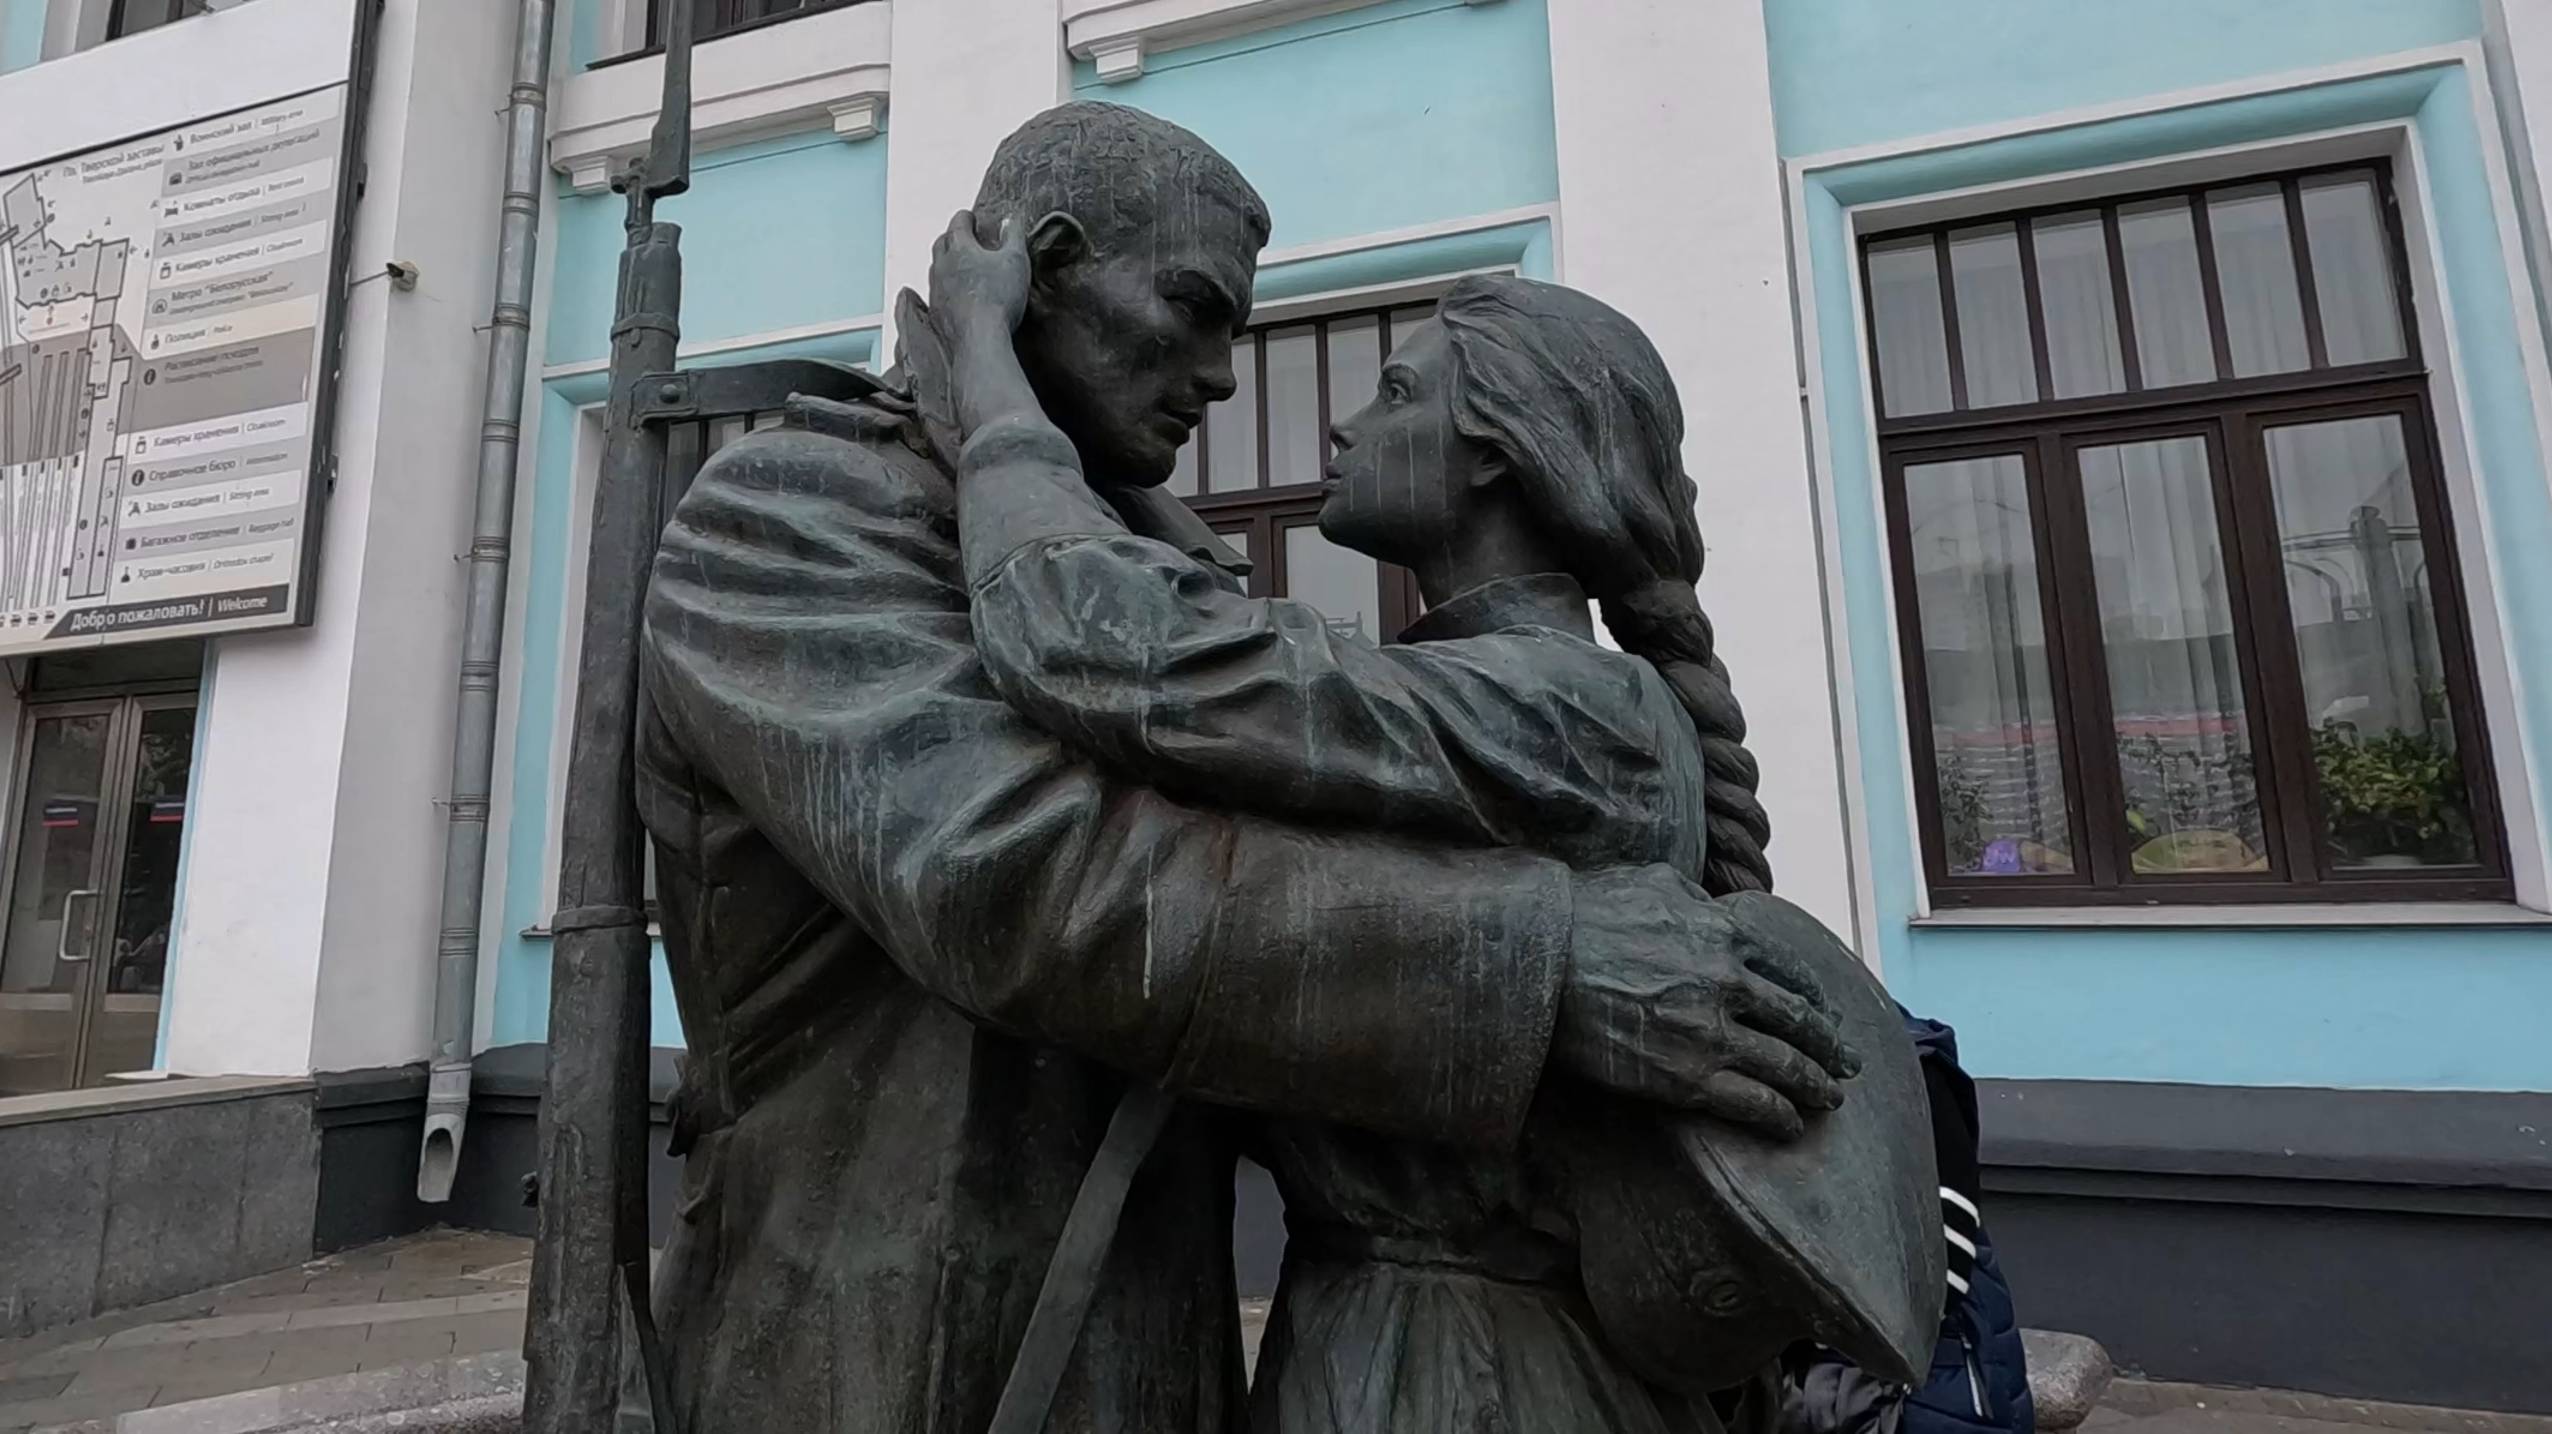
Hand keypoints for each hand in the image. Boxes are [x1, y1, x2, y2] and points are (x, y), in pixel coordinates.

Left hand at [929, 209, 1030, 339]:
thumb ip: (1012, 236)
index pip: (958, 223)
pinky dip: (945, 290)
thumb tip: (1009, 220)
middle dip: (952, 238)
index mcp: (960, 248)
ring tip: (959, 267)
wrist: (978, 338)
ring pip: (936, 269)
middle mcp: (942, 266)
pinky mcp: (936, 313)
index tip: (970, 218)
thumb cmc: (996, 299)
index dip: (966, 218)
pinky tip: (955, 297)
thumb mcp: (1015, 260)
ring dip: (946, 264)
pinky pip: (936, 295)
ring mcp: (936, 290)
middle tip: (963, 239)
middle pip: (942, 243)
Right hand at [1554, 868, 1861, 1140]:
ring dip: (1817, 1086)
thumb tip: (1713, 909)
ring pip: (1787, 1067)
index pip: (1791, 972)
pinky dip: (1781, 1116)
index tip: (1827, 1015)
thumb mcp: (1652, 883)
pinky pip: (1753, 1103)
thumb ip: (1696, 901)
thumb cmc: (1585, 915)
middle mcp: (1730, 984)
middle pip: (1800, 1022)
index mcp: (1726, 936)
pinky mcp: (1687, 1079)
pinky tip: (1791, 1124)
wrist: (1540, 960)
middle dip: (1830, 1047)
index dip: (1816, 999)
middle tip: (1847, 1064)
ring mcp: (1712, 1035)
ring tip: (1830, 1100)